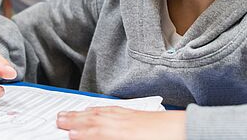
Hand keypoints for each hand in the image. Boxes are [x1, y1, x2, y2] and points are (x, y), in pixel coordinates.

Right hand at [57, 107, 184, 139]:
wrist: (188, 132)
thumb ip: (112, 138)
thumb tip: (95, 136)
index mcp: (124, 135)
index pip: (96, 133)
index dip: (80, 134)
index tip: (66, 134)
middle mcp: (125, 124)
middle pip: (95, 121)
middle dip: (74, 120)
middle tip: (58, 120)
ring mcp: (130, 117)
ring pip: (101, 114)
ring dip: (82, 114)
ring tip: (68, 114)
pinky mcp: (137, 114)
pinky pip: (113, 109)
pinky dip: (99, 109)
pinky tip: (94, 109)